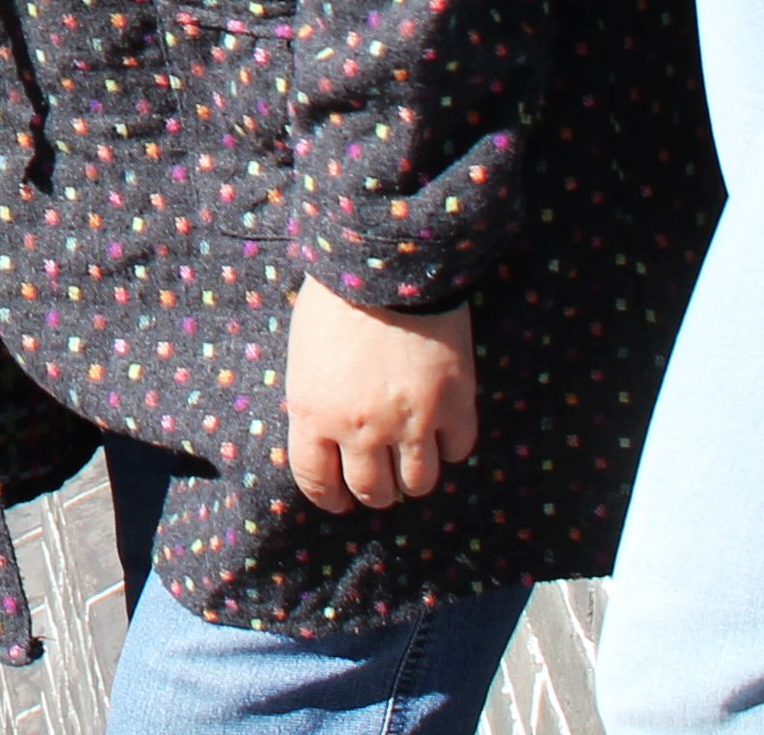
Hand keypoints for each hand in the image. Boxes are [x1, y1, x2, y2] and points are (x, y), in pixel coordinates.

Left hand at [285, 282, 476, 511]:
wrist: (387, 262)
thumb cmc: (335, 298)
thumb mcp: (304, 354)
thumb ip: (315, 400)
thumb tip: (325, 435)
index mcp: (313, 413)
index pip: (316, 481)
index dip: (329, 498)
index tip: (338, 501)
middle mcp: (361, 429)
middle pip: (373, 490)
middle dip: (376, 491)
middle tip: (380, 483)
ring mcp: (412, 422)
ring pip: (420, 483)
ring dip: (415, 478)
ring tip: (412, 462)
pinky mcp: (455, 406)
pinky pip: (459, 450)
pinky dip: (452, 446)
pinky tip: (444, 431)